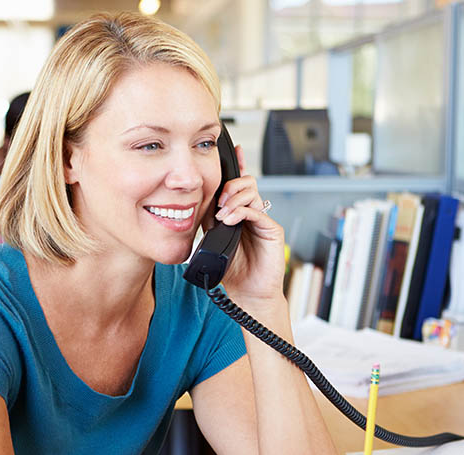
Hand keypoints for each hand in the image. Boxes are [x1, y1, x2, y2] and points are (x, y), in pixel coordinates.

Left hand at [213, 145, 284, 302]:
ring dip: (234, 198)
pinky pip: (257, 211)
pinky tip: (230, 220)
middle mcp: (250, 214)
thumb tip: (190, 210)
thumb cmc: (233, 274)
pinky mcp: (272, 230)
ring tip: (223, 214)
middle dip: (229, 185)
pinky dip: (241, 211)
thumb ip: (206, 225)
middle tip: (218, 201)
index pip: (235, 186)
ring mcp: (262, 220)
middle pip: (244, 182)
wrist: (249, 295)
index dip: (234, 167)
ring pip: (251, 192)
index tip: (230, 151)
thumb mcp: (212, 244)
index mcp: (237, 214)